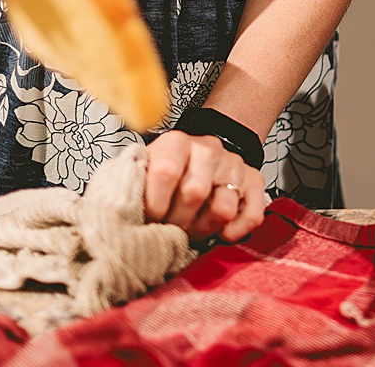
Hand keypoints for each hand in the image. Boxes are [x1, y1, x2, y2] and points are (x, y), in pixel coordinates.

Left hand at [144, 130, 267, 241]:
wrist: (201, 156)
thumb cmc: (168, 174)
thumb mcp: (143, 172)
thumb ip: (132, 187)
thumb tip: (119, 214)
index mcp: (176, 143)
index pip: (166, 171)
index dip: (155, 204)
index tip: (149, 217)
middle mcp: (208, 149)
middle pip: (195, 193)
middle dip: (178, 222)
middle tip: (170, 227)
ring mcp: (234, 165)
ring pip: (223, 209)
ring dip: (204, 228)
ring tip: (192, 227)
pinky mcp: (255, 182)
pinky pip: (251, 216)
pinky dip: (234, 231)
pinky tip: (220, 231)